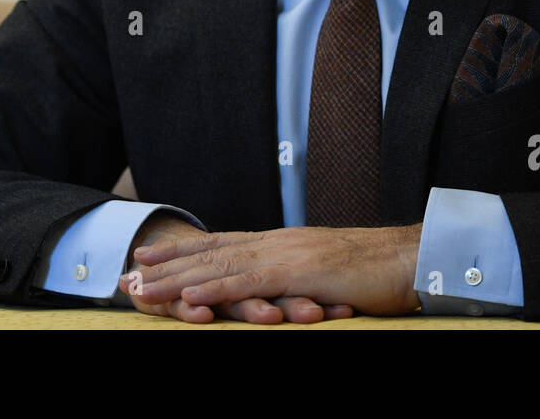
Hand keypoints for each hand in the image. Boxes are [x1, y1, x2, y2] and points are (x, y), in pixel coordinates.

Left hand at [124, 224, 421, 316]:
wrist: (410, 258)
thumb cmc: (375, 272)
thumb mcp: (324, 275)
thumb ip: (295, 279)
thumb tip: (274, 290)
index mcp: (282, 242)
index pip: (223, 243)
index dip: (184, 250)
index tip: (151, 255)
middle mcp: (277, 242)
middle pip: (212, 251)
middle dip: (168, 262)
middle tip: (129, 271)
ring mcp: (286, 255)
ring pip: (220, 266)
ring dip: (176, 278)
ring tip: (142, 287)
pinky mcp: (299, 272)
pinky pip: (249, 282)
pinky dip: (214, 288)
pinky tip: (188, 296)